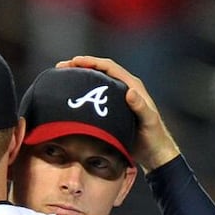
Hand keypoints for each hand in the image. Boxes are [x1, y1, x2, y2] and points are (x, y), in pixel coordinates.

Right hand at [56, 56, 179, 172]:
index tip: (74, 61)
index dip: (91, 62)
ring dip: (80, 78)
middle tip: (61, 68)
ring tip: (62, 78)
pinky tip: (72, 99)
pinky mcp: (113, 110)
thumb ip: (140, 107)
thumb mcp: (148, 121)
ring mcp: (117, 99)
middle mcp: (124, 88)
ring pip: (96, 83)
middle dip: (80, 66)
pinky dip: (84, 94)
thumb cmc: (153, 137)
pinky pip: (96, 98)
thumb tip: (130, 92)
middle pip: (99, 71)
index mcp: (132, 86)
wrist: (154, 153)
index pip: (109, 67)